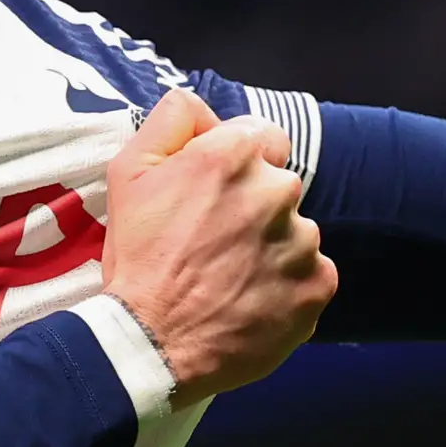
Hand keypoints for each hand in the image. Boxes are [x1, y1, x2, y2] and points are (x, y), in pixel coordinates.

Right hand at [100, 91, 333, 400]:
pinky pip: (311, 275)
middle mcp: (278, 191)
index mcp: (233, 156)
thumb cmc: (137, 258)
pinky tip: (249, 301)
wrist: (152, 343)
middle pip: (278, 185)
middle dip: (252, 206)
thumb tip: (199, 104)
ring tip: (229, 278)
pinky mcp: (318, 286)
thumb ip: (170, 121)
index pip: (261, 136)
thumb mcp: (127, 174)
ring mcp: (304, 242)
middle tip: (212, 242)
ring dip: (270, 248)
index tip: (211, 194)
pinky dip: (287, 286)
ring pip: (295, 232)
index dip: (235, 163)